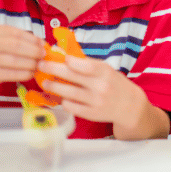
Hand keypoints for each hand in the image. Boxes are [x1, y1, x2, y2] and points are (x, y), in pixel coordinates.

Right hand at [0, 24, 43, 85]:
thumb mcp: (5, 38)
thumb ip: (23, 39)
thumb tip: (43, 44)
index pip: (19, 34)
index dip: (34, 40)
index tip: (44, 46)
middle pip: (18, 46)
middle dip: (35, 52)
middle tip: (43, 56)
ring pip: (16, 61)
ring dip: (32, 64)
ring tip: (39, 65)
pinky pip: (13, 74)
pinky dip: (25, 74)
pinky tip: (31, 73)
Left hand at [38, 55, 167, 137]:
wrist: (129, 106)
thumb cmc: (115, 84)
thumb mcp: (107, 70)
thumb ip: (89, 64)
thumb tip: (65, 57)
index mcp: (106, 72)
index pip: (85, 65)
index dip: (69, 61)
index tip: (56, 57)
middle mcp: (101, 86)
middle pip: (72, 77)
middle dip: (53, 70)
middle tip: (41, 66)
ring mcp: (95, 101)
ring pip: (68, 93)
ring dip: (53, 87)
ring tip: (45, 82)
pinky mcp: (91, 114)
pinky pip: (71, 106)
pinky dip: (63, 101)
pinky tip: (60, 97)